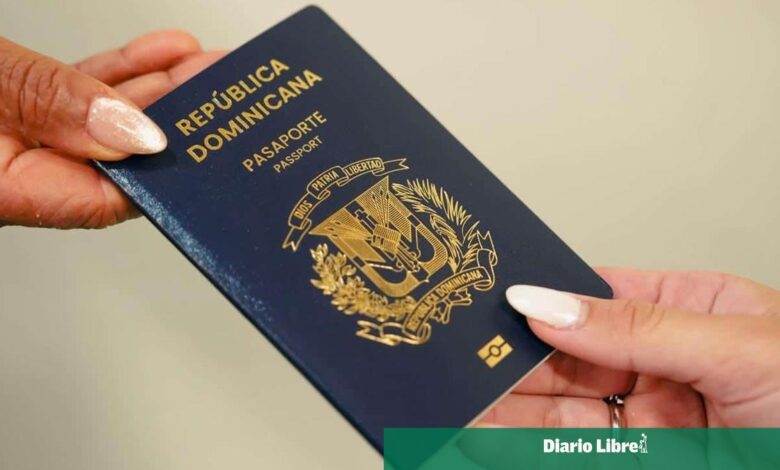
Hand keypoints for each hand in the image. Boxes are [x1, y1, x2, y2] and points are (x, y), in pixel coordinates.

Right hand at [0, 31, 224, 227]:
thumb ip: (48, 103)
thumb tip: (128, 130)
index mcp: (1, 190)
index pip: (102, 199)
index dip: (159, 170)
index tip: (201, 137)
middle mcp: (10, 173)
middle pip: (112, 158)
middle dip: (170, 119)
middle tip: (216, 90)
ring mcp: (11, 137)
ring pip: (98, 121)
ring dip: (152, 89)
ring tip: (198, 66)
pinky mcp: (7, 105)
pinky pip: (73, 96)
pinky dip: (114, 74)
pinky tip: (157, 56)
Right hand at [480, 268, 779, 426]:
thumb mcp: (740, 349)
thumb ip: (637, 328)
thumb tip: (549, 301)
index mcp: (691, 311)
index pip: (598, 294)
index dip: (545, 295)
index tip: (494, 298)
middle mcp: (662, 363)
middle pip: (568, 353)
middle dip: (515, 356)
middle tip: (463, 357)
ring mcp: (649, 419)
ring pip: (559, 406)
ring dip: (507, 405)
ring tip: (460, 400)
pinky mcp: (637, 460)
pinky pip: (569, 450)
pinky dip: (524, 446)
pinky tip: (486, 438)